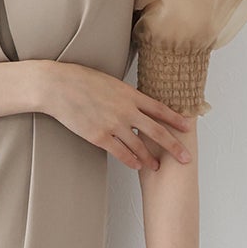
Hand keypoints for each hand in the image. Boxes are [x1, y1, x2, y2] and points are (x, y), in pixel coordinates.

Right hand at [42, 65, 193, 169]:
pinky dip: (130, 160)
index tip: (188, 127)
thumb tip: (134, 101)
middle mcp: (126, 111)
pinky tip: (136, 165)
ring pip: (139, 146)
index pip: (160, 109)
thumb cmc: (80, 81)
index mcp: (130, 94)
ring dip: (150, 158)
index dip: (176, 119)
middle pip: (157, 131)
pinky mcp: (99, 136)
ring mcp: (113, 125)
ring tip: (157, 166)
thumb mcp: (109, 82)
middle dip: (173, 146)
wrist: (58, 87)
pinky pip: (120, 152)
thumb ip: (124, 94)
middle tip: (186, 157)